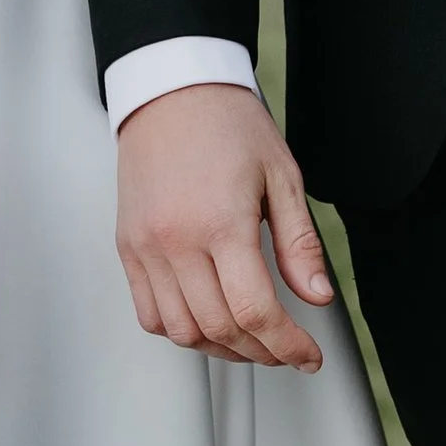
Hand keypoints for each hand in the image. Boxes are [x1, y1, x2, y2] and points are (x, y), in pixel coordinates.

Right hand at [116, 82, 336, 372]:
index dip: (287, 345)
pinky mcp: (128, 247)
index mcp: (221, 222)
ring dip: (221, 348)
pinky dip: (180, 330)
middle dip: (261, 352)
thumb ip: (299, 243)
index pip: (255, 311)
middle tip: (285, 349)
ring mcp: (146, 246)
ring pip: (182, 331)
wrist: (171, 90)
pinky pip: (149, 313)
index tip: (306, 355)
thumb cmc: (226, 123)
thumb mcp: (281, 176)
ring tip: (249, 340)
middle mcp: (176, 240)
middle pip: (220, 329)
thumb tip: (317, 296)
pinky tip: (207, 321)